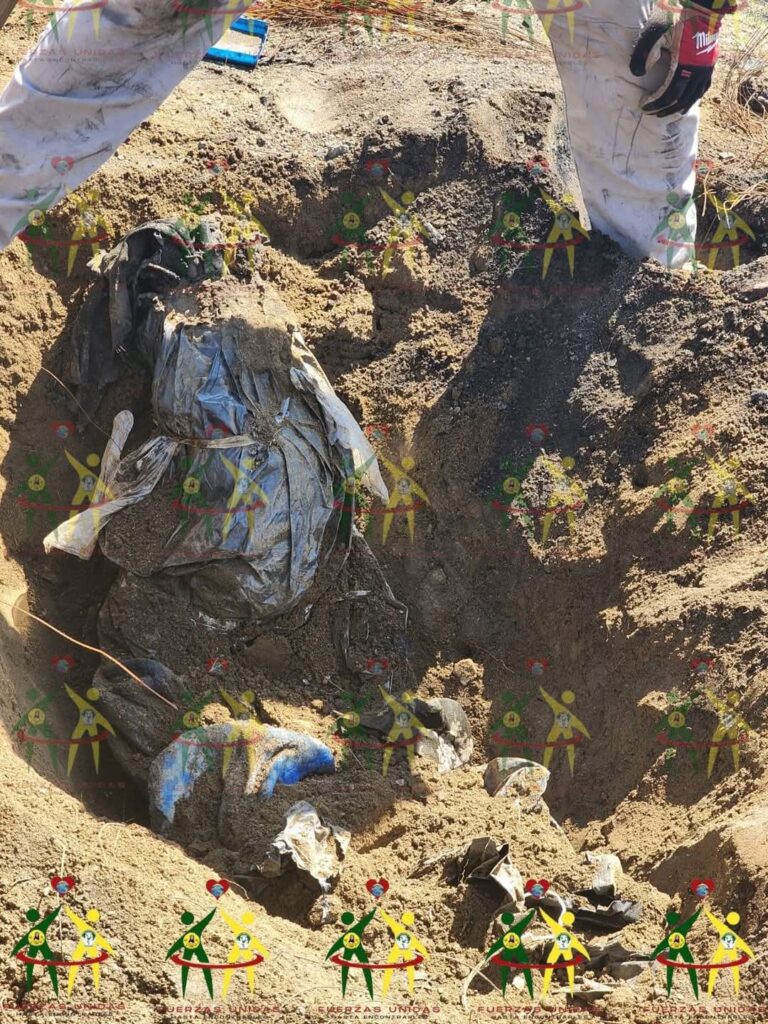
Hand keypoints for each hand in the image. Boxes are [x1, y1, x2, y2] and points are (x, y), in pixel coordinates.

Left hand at [630, 1, 736, 116]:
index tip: (643, 106)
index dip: (655, 103)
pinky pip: (703, 89)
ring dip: (678, 108)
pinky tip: (686, 103)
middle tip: (652, 113)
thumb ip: (646, 54)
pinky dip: (693, 99)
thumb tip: (639, 74)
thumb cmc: (678, 23)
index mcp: (683, 66)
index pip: (668, 94)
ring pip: (693, 98)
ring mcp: (706, 70)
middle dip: (664, 109)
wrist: (703, 12)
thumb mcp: (657, 35)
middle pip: (680, 100)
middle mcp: (696, 72)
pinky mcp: (710, 67)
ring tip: (667, 113)